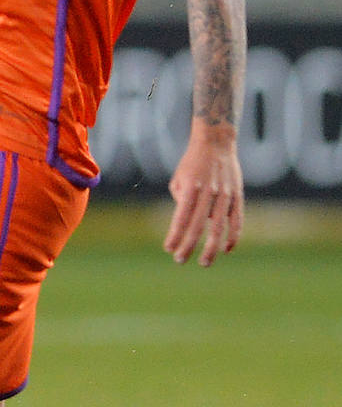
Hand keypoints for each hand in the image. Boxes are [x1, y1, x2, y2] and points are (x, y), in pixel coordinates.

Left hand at [164, 121, 242, 265]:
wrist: (216, 143)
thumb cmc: (192, 163)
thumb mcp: (179, 179)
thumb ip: (180, 200)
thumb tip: (187, 222)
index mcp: (190, 189)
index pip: (181, 218)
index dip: (175, 235)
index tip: (168, 249)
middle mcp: (208, 193)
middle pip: (197, 226)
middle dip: (188, 246)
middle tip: (180, 261)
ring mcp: (224, 195)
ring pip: (219, 227)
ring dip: (211, 248)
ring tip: (204, 263)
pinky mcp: (237, 196)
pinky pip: (237, 220)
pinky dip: (233, 236)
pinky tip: (227, 249)